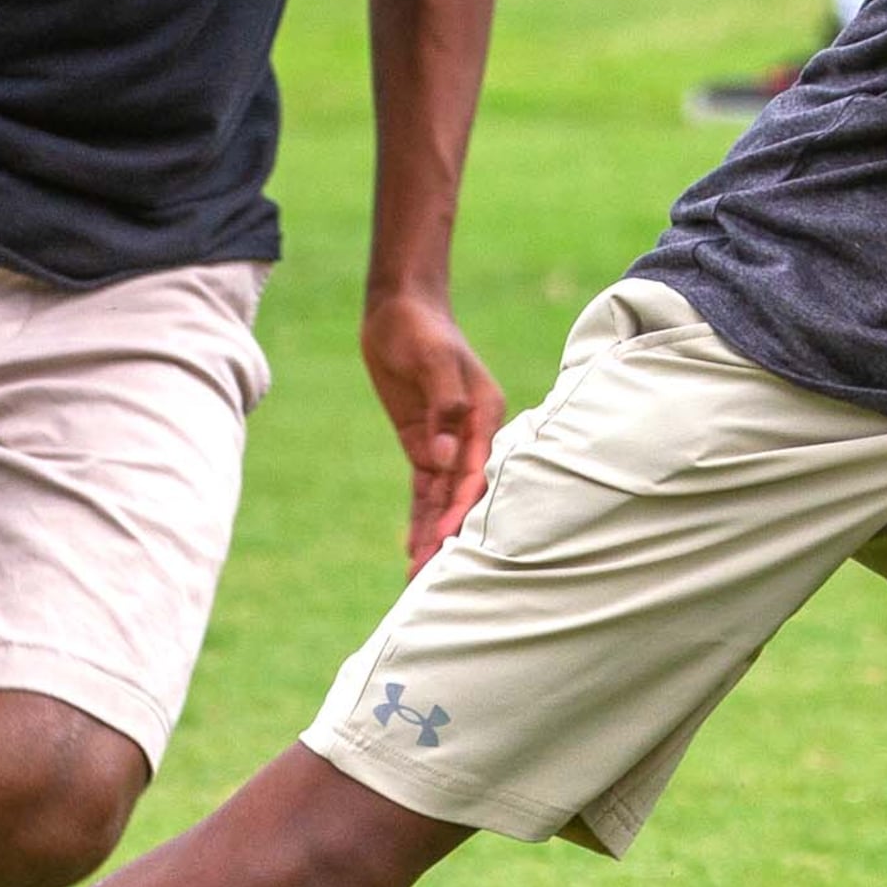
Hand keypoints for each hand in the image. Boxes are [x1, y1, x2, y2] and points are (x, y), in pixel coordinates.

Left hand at [364, 287, 504, 565]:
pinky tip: (413, 546)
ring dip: (433, 533)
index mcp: (486, 415)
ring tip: (418, 575)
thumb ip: (444, 407)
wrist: (400, 310)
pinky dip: (420, 515)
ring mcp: (448, 441)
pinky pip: (424, 487)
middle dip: (448, 534)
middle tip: (429, 577)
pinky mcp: (424, 443)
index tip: (443, 539)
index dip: (460, 507)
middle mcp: (473, 435)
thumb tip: (444, 456)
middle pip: (463, 493)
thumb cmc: (421, 329)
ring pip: (443, 497)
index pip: (477, 471)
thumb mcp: (433, 361)